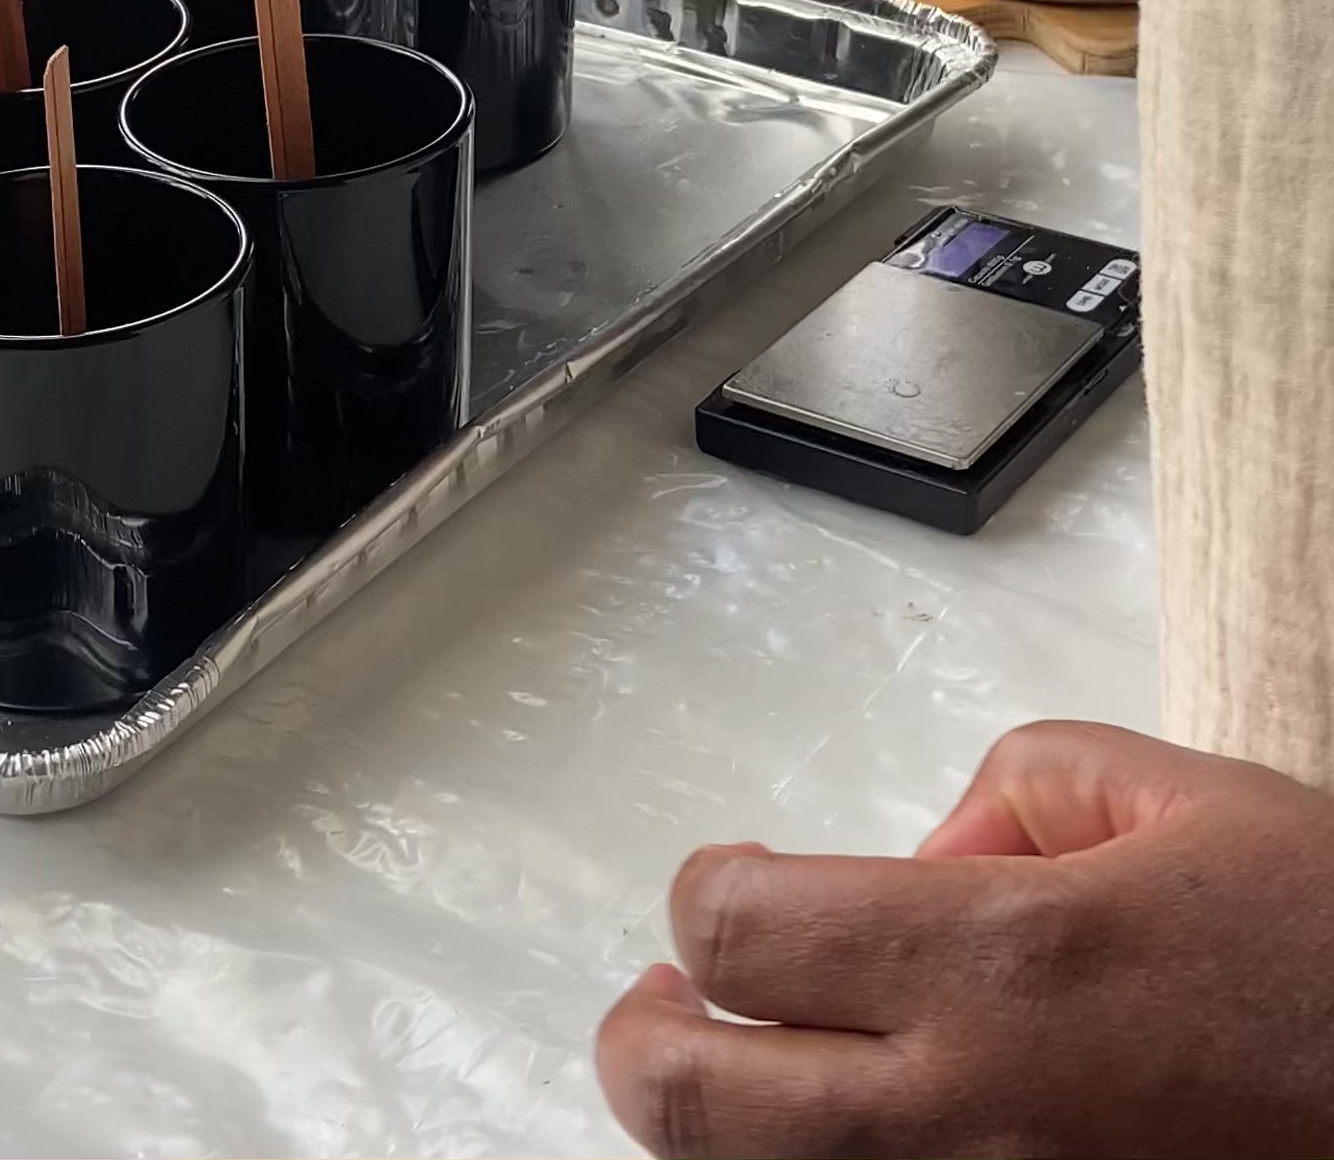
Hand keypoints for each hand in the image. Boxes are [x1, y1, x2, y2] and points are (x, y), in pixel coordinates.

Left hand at [596, 721, 1333, 1158]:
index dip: (704, 894)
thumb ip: (1018, 786)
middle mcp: (974, 1105)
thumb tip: (929, 853)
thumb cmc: (1330, 954)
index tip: (724, 878)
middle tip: (658, 997)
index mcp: (1004, 955)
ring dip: (723, 1123)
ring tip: (734, 1064)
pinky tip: (851, 1123)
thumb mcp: (1180, 794)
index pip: (740, 930)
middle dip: (644, 1037)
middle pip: (696, 1103)